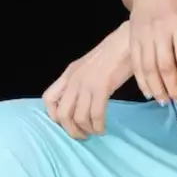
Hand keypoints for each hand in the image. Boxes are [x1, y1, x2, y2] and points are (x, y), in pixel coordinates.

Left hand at [42, 21, 131, 138]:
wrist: (128, 41)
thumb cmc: (114, 53)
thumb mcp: (89, 66)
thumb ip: (82, 81)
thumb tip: (81, 101)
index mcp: (69, 73)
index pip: (48, 99)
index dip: (54, 115)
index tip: (67, 123)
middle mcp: (73, 80)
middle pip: (62, 114)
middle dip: (71, 130)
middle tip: (83, 135)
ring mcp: (86, 84)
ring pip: (78, 118)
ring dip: (86, 130)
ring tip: (95, 132)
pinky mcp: (101, 87)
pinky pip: (95, 115)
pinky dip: (98, 126)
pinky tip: (103, 128)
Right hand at [129, 0, 176, 104]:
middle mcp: (159, 30)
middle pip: (165, 65)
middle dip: (172, 87)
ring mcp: (143, 35)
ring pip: (148, 67)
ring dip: (156, 88)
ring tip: (165, 102)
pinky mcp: (132, 39)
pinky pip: (135, 64)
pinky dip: (141, 81)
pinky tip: (149, 93)